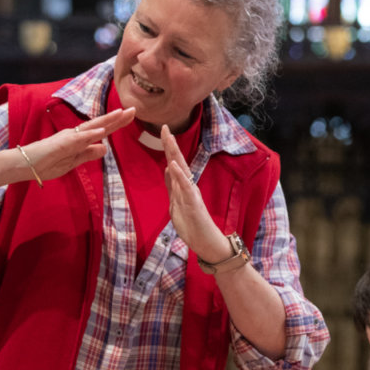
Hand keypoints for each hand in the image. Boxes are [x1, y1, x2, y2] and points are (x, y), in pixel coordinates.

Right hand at [16, 107, 135, 182]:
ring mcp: (68, 138)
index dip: (116, 123)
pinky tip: (101, 132)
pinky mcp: (60, 144)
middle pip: (99, 125)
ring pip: (90, 128)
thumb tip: (105, 147)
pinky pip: (77, 139)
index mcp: (78, 140)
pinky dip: (89, 135)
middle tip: (134, 109)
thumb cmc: (45, 163)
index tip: (131, 115)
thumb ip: (88, 154)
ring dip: (106, 121)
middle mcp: (74, 135)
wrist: (23, 165)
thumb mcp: (72, 162)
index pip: (101, 130)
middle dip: (117, 118)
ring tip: (121, 114)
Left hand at [161, 124, 231, 261]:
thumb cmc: (193, 226)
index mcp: (183, 186)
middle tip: (164, 126)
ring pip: (182, 170)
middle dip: (171, 144)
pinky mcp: (194, 204)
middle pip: (178, 161)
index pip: (174, 163)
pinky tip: (173, 165)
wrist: (206, 243)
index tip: (162, 130)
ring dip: (175, 154)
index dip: (168, 147)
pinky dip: (179, 175)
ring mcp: (192, 194)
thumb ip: (173, 186)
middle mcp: (189, 186)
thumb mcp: (176, 203)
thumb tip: (167, 168)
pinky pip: (185, 188)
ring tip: (169, 138)